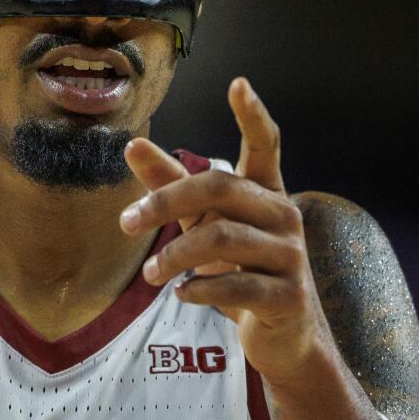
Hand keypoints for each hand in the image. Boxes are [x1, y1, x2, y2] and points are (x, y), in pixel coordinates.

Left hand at [118, 77, 332, 384]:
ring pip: (220, 238)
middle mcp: (284, 216)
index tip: (238, 84)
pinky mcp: (288, 296)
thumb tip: (132, 145)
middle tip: (127, 223)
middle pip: (219, 188)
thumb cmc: (243, 271)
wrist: (285, 336)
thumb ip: (172, 187)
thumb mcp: (204, 226)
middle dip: (164, 202)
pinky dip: (197, 289)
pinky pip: (233, 284)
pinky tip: (183, 294)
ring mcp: (291, 256)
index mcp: (267, 193)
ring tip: (151, 275)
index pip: (265, 145)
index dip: (252, 115)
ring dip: (173, 256)